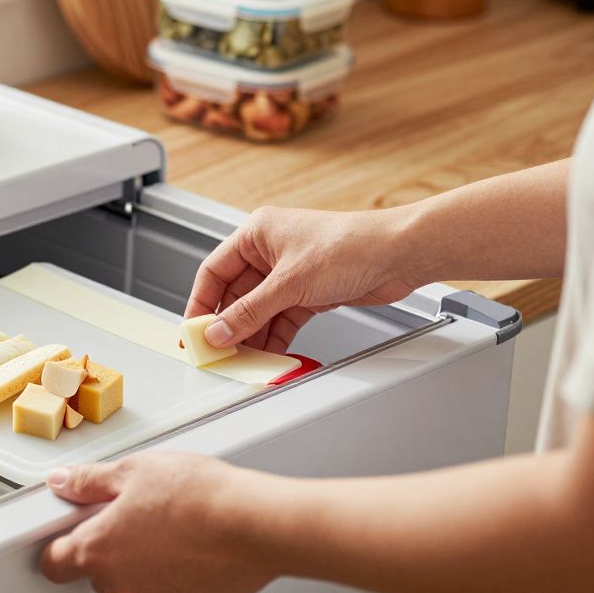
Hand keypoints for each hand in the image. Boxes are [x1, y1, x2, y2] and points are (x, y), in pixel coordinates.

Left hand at [40, 452, 279, 592]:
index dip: (59, 544)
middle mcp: (121, 585)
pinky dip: (173, 573)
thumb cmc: (199, 496)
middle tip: (134, 512)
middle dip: (110, 545)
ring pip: (134, 582)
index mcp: (98, 549)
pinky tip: (192, 545)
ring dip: (143, 560)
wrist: (254, 525)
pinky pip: (168, 592)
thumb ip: (89, 480)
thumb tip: (64, 482)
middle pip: (98, 570)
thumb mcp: (133, 470)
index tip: (68, 531)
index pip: (55, 562)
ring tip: (171, 525)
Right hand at [186, 206, 419, 352]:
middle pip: (235, 294)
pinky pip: (280, 319)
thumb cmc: (351, 245)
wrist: (399, 254)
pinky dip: (273, 337)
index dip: (200, 303)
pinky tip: (268, 353)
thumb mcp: (290, 283)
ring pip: (258, 310)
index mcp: (256, 233)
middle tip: (216, 351)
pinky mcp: (309, 292)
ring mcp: (290, 274)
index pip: (213, 272)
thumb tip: (220, 332)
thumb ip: (251, 311)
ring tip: (242, 358)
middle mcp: (270, 251)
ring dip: (250, 335)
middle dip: (227, 325)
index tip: (193, 331)